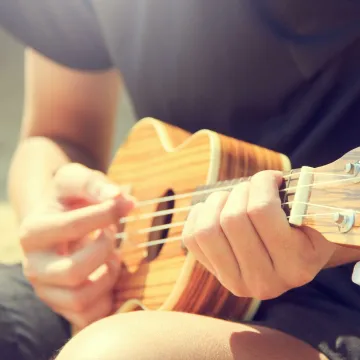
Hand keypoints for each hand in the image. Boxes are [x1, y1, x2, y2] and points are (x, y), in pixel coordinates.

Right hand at [19, 163, 134, 328]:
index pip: (71, 227)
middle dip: (104, 251)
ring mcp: (47, 291)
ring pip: (81, 299)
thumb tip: (123, 199)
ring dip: (108, 275)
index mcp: (33, 232)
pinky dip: (107, 298)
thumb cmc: (70, 200)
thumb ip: (97, 185)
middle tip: (111, 235)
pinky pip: (89, 317)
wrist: (58, 220)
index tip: (122, 204)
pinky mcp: (63, 307)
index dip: (105, 214)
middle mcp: (33, 266)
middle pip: (73, 272)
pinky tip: (108, 274)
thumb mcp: (78, 181)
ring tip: (111, 256)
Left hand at [182, 170, 335, 299]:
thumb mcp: (316, 213)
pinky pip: (191, 237)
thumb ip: (302, 194)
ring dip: (217, 202)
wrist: (297, 257)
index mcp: (297, 265)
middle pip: (232, 219)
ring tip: (232, 197)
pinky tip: (216, 209)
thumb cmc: (306, 227)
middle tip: (251, 188)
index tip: (271, 177)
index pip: (261, 210)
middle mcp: (266, 282)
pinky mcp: (216, 275)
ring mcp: (237, 282)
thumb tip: (269, 177)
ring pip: (208, 229)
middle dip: (240, 191)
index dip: (262, 182)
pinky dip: (199, 214)